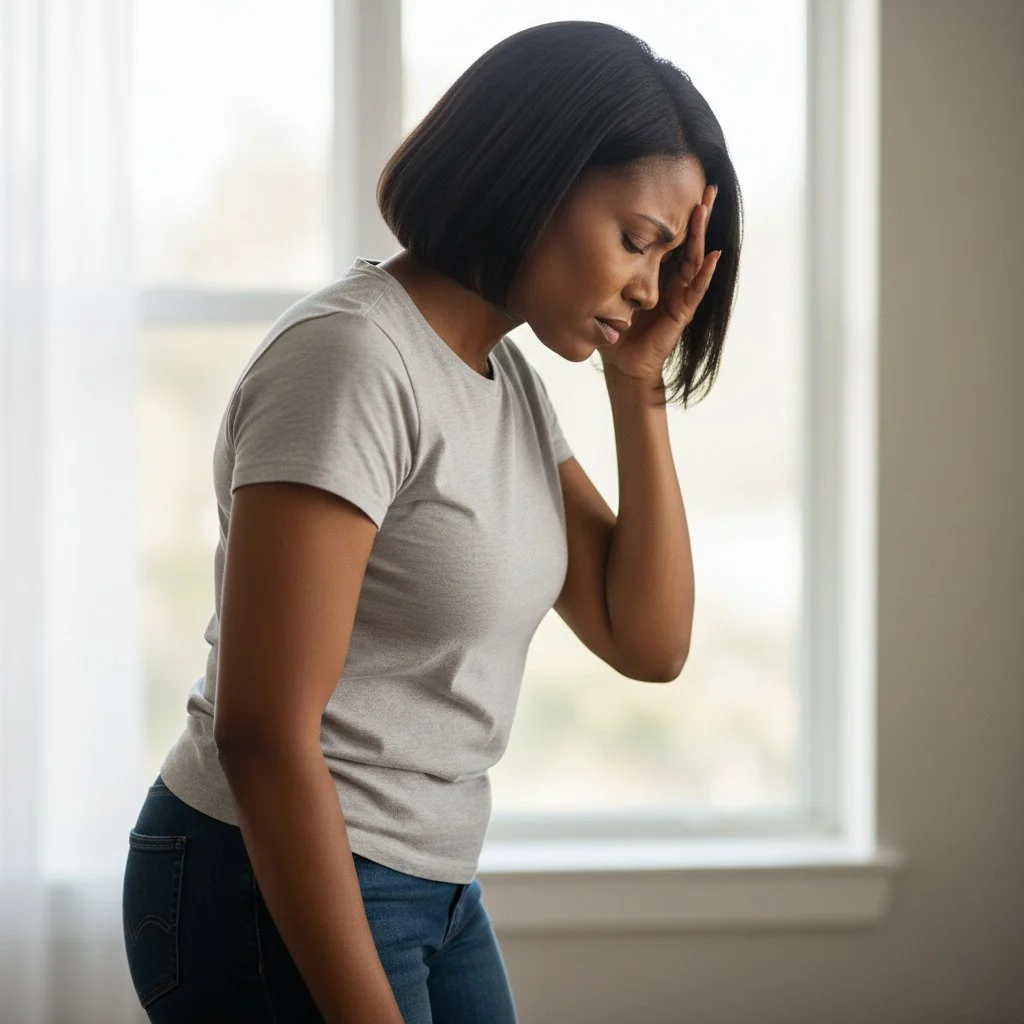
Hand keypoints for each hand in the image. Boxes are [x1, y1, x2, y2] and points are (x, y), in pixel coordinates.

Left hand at [597, 183, 720, 386]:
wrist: (621, 360)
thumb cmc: (613, 325)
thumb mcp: (606, 289)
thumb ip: (604, 268)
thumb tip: (578, 238)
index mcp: (655, 269)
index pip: (668, 235)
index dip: (675, 213)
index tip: (680, 185)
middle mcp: (671, 277)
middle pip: (688, 240)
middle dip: (698, 214)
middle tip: (708, 186)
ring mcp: (680, 293)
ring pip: (695, 258)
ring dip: (701, 234)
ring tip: (706, 209)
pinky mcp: (682, 312)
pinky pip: (696, 289)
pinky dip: (705, 273)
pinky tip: (714, 256)